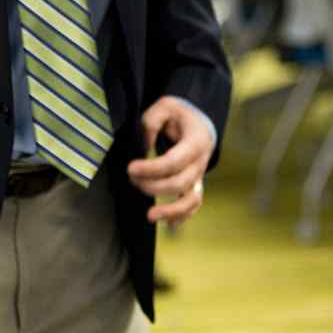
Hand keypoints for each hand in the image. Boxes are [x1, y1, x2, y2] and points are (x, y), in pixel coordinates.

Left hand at [127, 96, 213, 223]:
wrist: (201, 122)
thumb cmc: (180, 114)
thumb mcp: (165, 106)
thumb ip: (151, 123)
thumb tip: (144, 148)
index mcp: (196, 141)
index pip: (174, 161)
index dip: (151, 168)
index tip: (131, 168)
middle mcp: (201, 161)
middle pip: (180, 183)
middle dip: (153, 186)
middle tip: (132, 179)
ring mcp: (200, 176)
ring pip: (191, 200)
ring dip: (171, 210)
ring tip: (150, 216)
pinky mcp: (195, 185)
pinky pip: (193, 205)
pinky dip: (182, 216)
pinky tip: (168, 225)